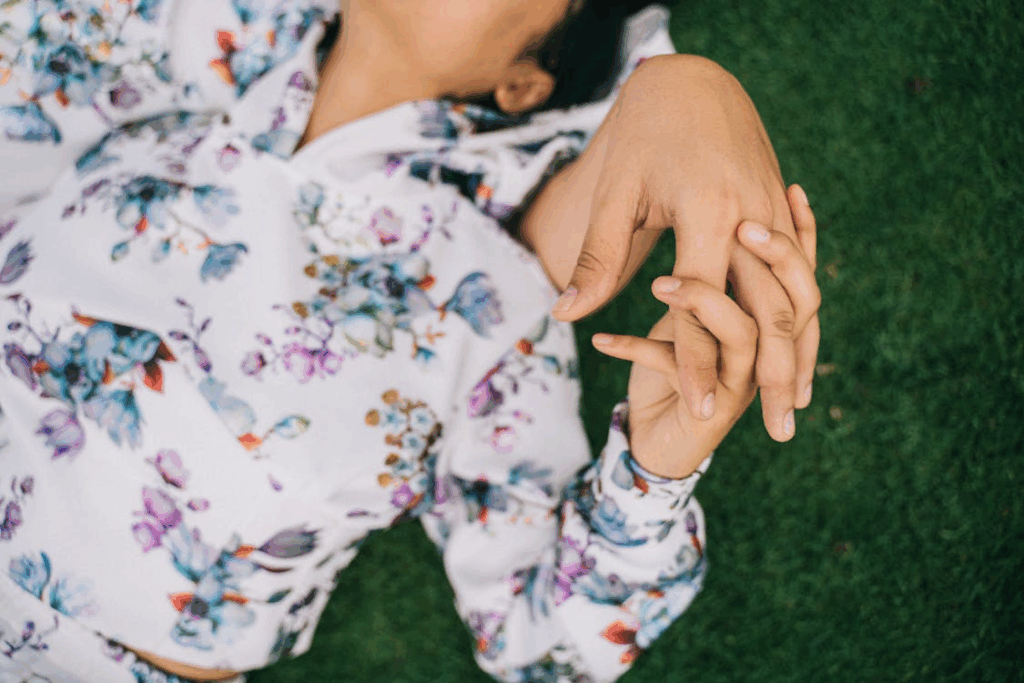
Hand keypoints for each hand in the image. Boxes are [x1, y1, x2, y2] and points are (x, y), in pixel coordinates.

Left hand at [550, 55, 818, 441]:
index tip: (698, 413)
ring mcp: (773, 212)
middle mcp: (751, 215)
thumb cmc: (644, 134)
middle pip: (771, 309)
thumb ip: (597, 258)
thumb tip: (566, 315)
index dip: (700, 364)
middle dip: (774, 374)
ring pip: (797, 296)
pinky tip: (802, 345)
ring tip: (795, 404)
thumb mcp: (616, 193)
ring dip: (800, 352)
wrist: (692, 78)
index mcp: (708, 212)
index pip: (705, 306)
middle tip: (776, 430)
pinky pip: (801, 271)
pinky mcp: (780, 208)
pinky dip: (805, 313)